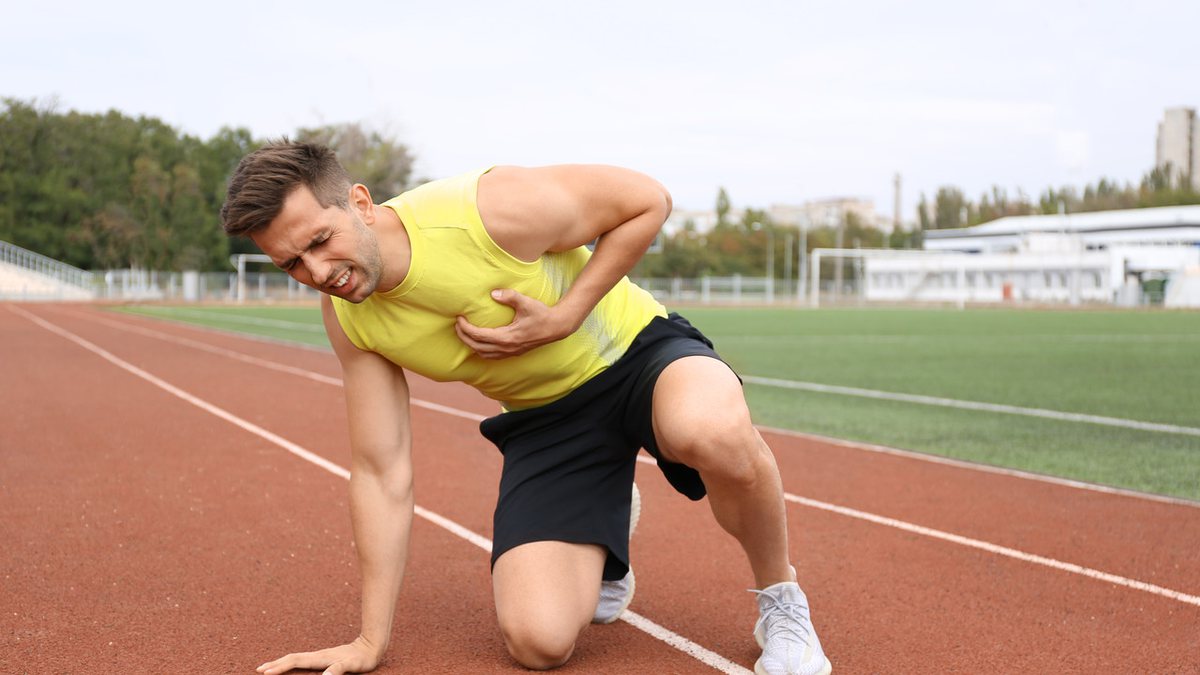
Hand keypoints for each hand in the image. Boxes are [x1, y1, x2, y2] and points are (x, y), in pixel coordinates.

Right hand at [256, 636, 382, 674]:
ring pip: (295, 659)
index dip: (280, 666)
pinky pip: (302, 661)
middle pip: (291, 659)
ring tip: (268, 668)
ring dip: (280, 663)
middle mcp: (317, 656)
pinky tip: (289, 666)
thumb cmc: (362, 658)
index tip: (265, 671)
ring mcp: (319, 657)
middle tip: (258, 669)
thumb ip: (338, 670)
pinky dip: (291, 664)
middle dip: (275, 664)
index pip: (295, 661)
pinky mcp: (323, 658)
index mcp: (320, 658)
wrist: (371, 645)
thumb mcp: (352, 665)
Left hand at [455, 289, 575, 358]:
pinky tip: (479, 341)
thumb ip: (510, 296)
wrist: (556, 327)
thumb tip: (493, 292)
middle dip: (464, 337)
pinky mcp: (513, 353)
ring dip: (471, 345)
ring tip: (465, 332)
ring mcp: (510, 352)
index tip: (459, 318)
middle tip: (457, 324)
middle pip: (477, 347)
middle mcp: (507, 348)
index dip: (466, 328)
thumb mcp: (526, 302)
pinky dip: (481, 350)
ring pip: (483, 354)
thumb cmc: (541, 314)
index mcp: (507, 337)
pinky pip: (491, 356)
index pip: (479, 335)